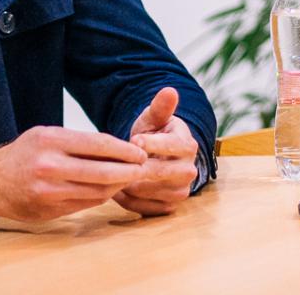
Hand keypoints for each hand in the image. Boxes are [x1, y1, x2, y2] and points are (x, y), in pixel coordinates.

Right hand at [0, 126, 146, 220]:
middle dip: (129, 170)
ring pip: (98, 191)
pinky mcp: (52, 210)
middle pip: (103, 171)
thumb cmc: (24, 154)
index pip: (99, 145)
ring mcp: (51, 191)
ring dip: (119, 186)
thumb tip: (116, 148)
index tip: (140, 152)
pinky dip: (103, 196)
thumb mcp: (46, 135)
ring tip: (130, 179)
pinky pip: (86, 203)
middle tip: (143, 168)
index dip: (125, 150)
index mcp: (51, 141)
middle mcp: (51, 166)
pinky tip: (110, 189)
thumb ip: (77, 142)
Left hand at [115, 87, 198, 215]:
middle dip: (135, 166)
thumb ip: (160, 107)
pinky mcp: (168, 207)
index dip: (152, 143)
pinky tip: (115, 187)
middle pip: (160, 172)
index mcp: (188, 146)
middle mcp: (189, 171)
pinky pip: (143, 207)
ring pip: (149, 191)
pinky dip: (126, 199)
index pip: (173, 146)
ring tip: (110, 171)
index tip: (134, 140)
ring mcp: (180, 192)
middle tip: (114, 160)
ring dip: (126, 182)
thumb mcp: (154, 117)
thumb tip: (170, 90)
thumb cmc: (155, 133)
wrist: (158, 157)